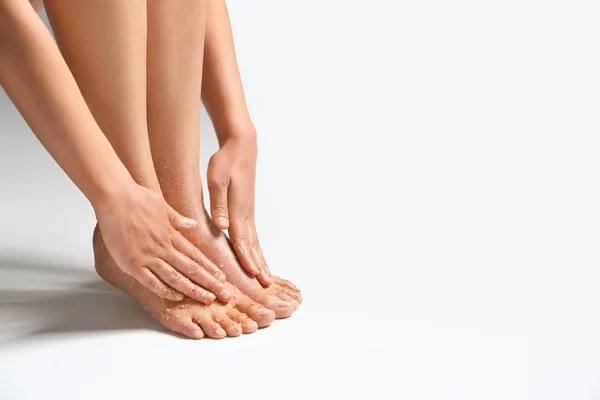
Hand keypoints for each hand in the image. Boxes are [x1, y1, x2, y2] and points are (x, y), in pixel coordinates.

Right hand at [93, 183, 231, 303]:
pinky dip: (164, 290)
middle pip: (191, 269)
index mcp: (170, 234)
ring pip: (175, 277)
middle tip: (224, 294)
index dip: (209, 267)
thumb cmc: (136, 197)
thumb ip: (177, 219)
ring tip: (207, 299)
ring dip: (193, 289)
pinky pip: (151, 281)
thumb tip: (192, 224)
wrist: (114, 196)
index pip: (195, 255)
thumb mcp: (162, 205)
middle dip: (209, 283)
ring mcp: (148, 256)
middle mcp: (163, 247)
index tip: (221, 277)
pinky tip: (177, 297)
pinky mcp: (132, 263)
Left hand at [207, 135, 272, 286]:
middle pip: (252, 245)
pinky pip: (252, 235)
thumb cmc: (226, 162)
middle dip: (258, 266)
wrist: (241, 147)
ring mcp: (249, 212)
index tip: (252, 275)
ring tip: (266, 277)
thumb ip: (218, 204)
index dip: (246, 258)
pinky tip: (257, 257)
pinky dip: (256, 249)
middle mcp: (246, 214)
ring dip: (260, 260)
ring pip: (255, 242)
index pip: (241, 239)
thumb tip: (222, 226)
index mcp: (238, 209)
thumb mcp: (216, 180)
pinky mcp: (248, 210)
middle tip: (266, 285)